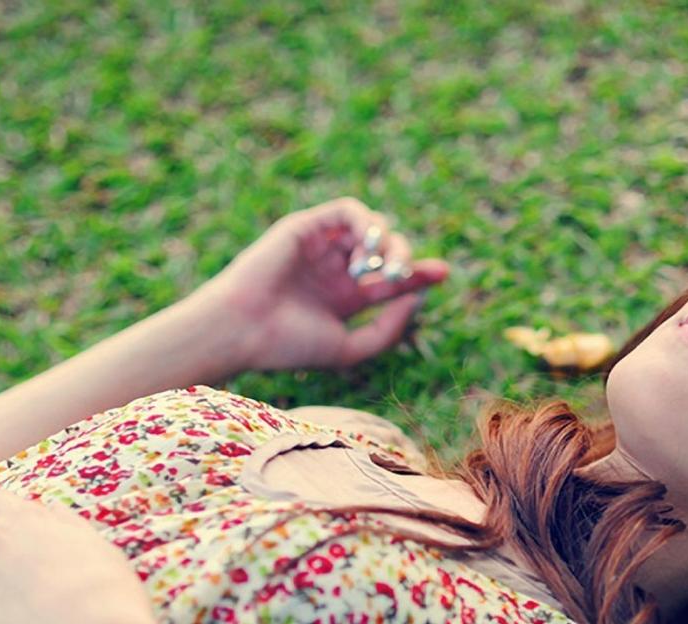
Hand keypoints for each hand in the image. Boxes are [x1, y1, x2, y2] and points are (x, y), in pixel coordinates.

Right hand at [195, 196, 449, 373]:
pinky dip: (367, 223)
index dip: (420, 274)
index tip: (443, 273)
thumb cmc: (290, 345)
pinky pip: (349, 210)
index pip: (391, 280)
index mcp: (344, 299)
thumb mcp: (351, 349)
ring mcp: (321, 247)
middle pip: (387, 252)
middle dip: (404, 259)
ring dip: (386, 243)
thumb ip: (389, 330)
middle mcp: (335, 270)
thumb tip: (416, 298)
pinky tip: (367, 249)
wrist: (244, 330)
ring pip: (372, 228)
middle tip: (401, 276)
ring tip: (378, 269)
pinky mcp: (307, 226)